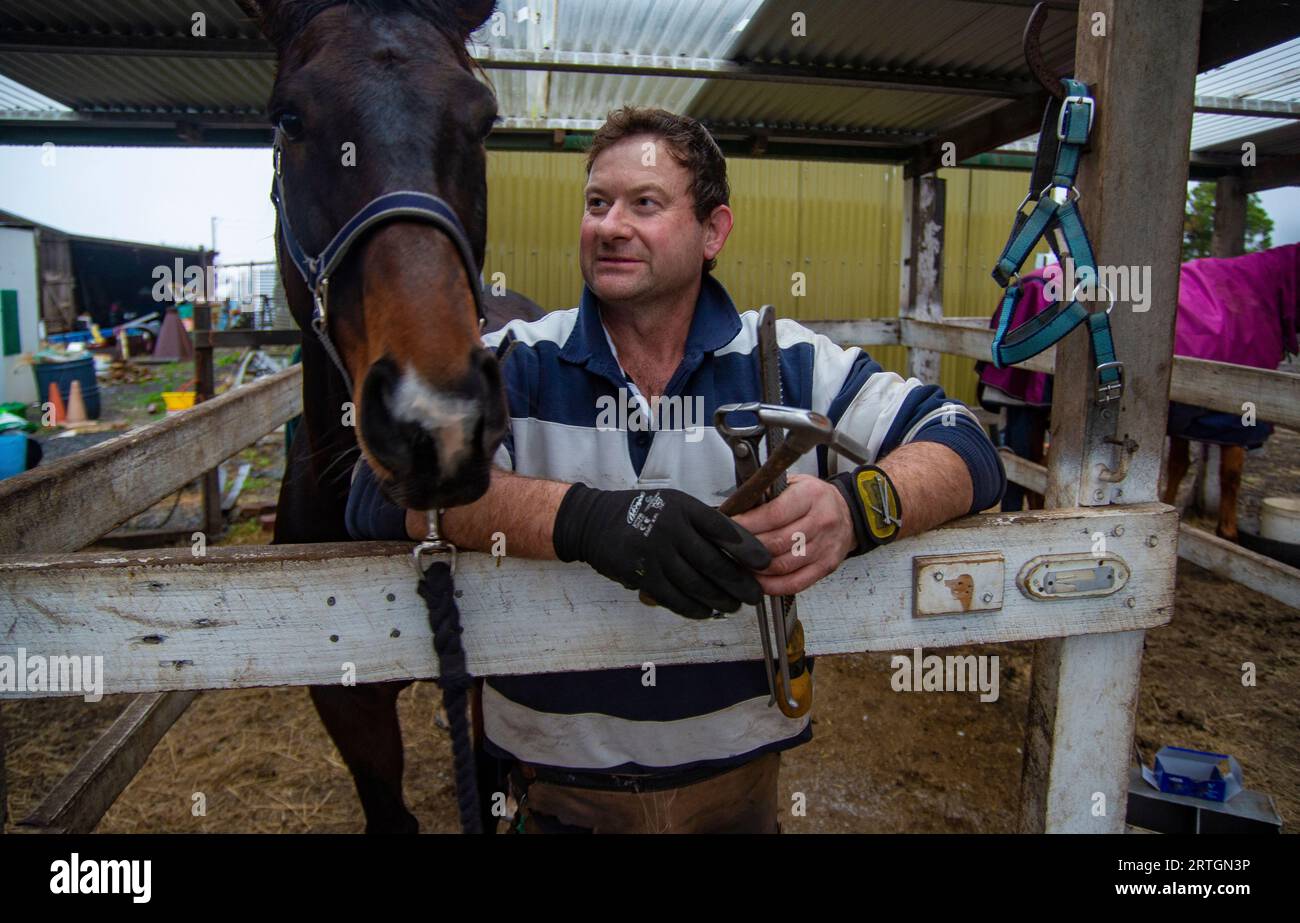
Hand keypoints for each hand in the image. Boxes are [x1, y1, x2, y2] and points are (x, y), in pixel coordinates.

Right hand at [552, 484, 771, 618]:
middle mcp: (671, 529)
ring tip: (733, 606)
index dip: (749, 549)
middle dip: (739, 584)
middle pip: (715, 563)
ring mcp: (655, 554)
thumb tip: (739, 549)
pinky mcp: (642, 575)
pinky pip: (675, 598)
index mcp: (684, 508)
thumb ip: (702, 522)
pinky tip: (706, 611)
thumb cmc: (642, 511)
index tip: (765, 564)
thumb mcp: (673, 503)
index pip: (724, 530)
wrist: (594, 521)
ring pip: (697, 585)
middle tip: (753, 595)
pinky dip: (694, 608)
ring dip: (720, 600)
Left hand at [730, 474, 855, 596]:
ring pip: (783, 565)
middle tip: (731, 546)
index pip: (774, 514)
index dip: (748, 524)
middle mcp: (820, 522)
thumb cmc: (817, 499)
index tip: (730, 527)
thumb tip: (737, 507)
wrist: (849, 514)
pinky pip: (795, 583)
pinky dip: (772, 585)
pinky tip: (759, 580)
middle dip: (748, 547)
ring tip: (740, 562)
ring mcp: (824, 547)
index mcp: (811, 496)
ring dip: (757, 568)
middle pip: (776, 542)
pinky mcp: (825, 567)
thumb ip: (770, 494)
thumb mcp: (796, 484)